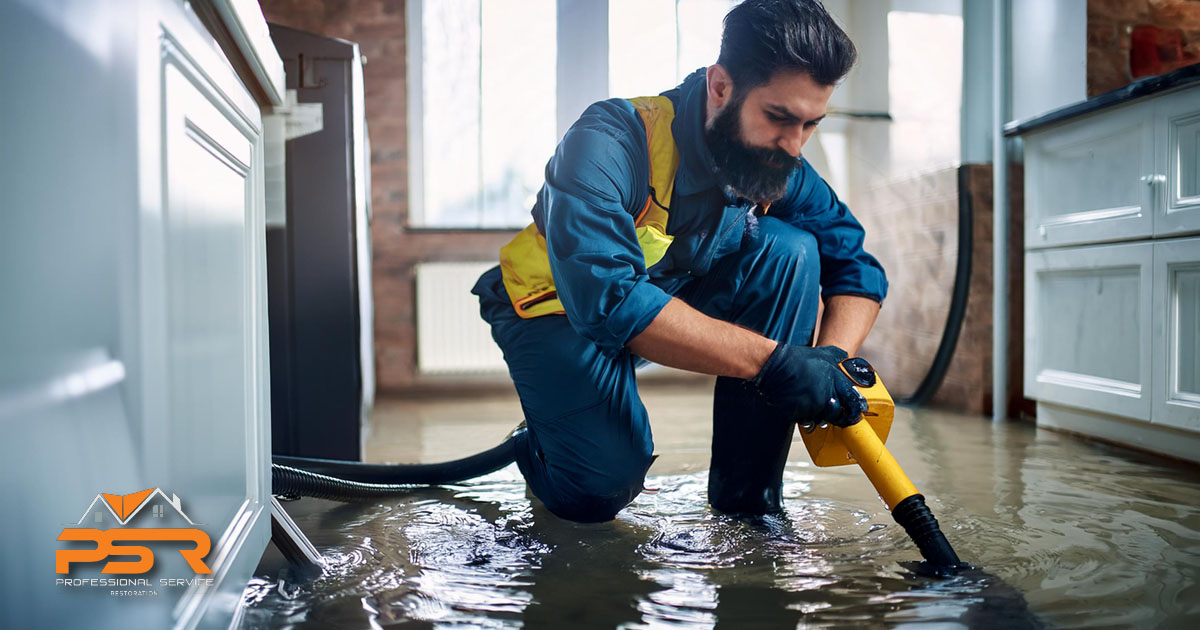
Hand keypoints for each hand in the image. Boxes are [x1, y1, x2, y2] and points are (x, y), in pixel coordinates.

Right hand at [751, 343, 867, 426]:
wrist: (774, 365)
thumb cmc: (796, 359)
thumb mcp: (822, 353)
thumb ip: (837, 357)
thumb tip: (845, 357)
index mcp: (835, 382)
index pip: (852, 401)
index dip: (855, 408)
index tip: (855, 411)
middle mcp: (825, 397)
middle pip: (837, 415)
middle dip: (837, 415)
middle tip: (833, 410)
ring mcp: (811, 407)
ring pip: (821, 419)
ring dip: (820, 415)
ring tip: (813, 405)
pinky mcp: (797, 414)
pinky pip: (805, 420)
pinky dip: (805, 415)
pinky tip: (801, 405)